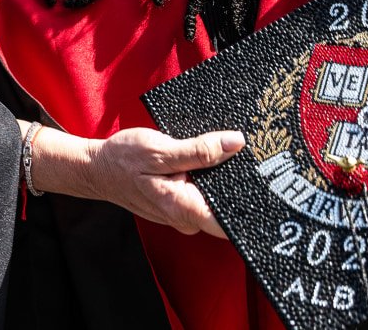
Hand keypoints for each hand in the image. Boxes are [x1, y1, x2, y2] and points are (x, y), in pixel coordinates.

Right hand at [85, 128, 244, 237]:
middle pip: (227, 208)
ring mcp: (183, 214)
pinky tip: (209, 157)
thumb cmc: (123, 159)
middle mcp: (185, 218)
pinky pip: (204, 195)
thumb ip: (199, 150)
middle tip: (248, 153)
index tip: (270, 187)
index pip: (229, 223)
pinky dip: (209, 177)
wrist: (97, 168)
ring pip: (216, 200)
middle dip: (240, 182)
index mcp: (183, 208)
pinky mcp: (180, 206)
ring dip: (223, 177)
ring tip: (228, 149)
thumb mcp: (160, 149)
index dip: (252, 207)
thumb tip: (236, 143)